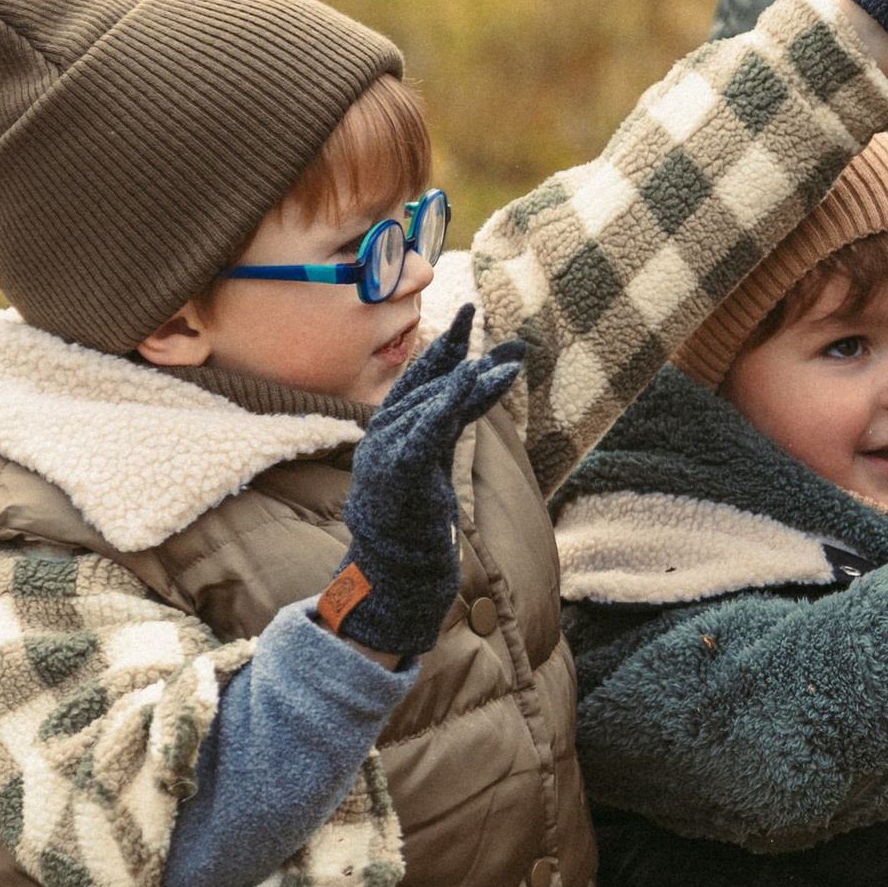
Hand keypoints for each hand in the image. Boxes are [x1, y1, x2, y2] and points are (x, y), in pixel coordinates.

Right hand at [331, 304, 524, 658]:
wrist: (392, 574)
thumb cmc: (414, 517)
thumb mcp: (439, 457)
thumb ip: (458, 415)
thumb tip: (486, 373)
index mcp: (390, 430)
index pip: (419, 377)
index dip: (445, 345)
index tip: (471, 313)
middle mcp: (383, 435)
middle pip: (428, 387)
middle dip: (466, 359)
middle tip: (504, 338)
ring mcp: (386, 454)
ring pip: (432, 406)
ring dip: (469, 382)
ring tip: (504, 365)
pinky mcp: (399, 475)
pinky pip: (426, 432)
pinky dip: (448, 403)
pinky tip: (470, 378)